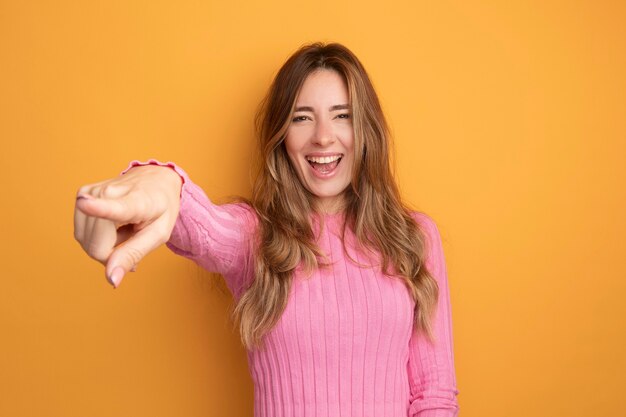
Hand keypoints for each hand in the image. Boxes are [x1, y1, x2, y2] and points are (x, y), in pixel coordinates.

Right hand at [74, 165, 182, 287]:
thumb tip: (111, 280)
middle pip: (96, 246)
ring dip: (105, 244)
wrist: (156, 179)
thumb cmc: (161, 208)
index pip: (114, 208)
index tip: (83, 203)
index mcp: (136, 201)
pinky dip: (97, 236)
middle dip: (113, 254)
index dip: (97, 209)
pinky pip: (82, 233)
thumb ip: (134, 255)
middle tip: (134, 238)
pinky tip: (114, 225)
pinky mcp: (82, 194)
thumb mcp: (159, 235)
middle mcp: (109, 192)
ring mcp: (92, 191)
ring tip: (126, 228)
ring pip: (86, 241)